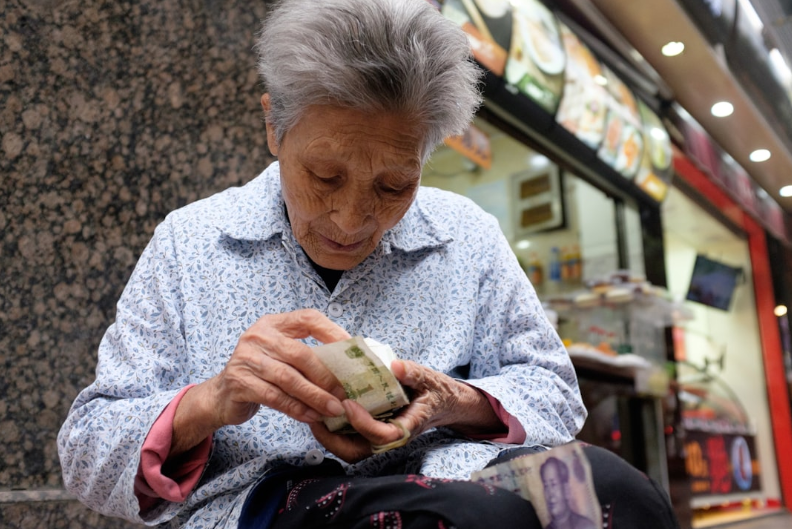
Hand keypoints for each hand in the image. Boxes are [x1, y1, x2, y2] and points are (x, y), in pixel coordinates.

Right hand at [170, 309, 349, 455]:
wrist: (222, 395)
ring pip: (289, 379)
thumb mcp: (280, 354)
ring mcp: (246, 358)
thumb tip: (348, 363)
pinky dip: (297, 409)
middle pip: (300, 353)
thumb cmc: (261, 373)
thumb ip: (307, 353)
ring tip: (333, 409)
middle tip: (344, 393)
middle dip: (326, 376)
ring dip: (315, 396)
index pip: (308, 318)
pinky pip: (275, 397)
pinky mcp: (239, 382)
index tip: (351, 349)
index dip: (332, 331)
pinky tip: (312, 417)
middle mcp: (258, 336)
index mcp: (273, 323)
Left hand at [310, 360, 503, 462]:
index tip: (347, 403)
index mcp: (406, 427)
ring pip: (349, 448)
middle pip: (357, 451)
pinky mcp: (371, 432)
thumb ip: (413, 373)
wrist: (444, 403)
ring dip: (328, 436)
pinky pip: (348, 439)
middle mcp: (390, 437)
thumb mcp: (429, 378)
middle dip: (332, 439)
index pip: (381, 436)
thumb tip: (395, 366)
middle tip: (314, 415)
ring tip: (311, 413)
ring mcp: (379, 437)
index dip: (362, 424)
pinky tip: (321, 410)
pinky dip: (332, 429)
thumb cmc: (435, 391)